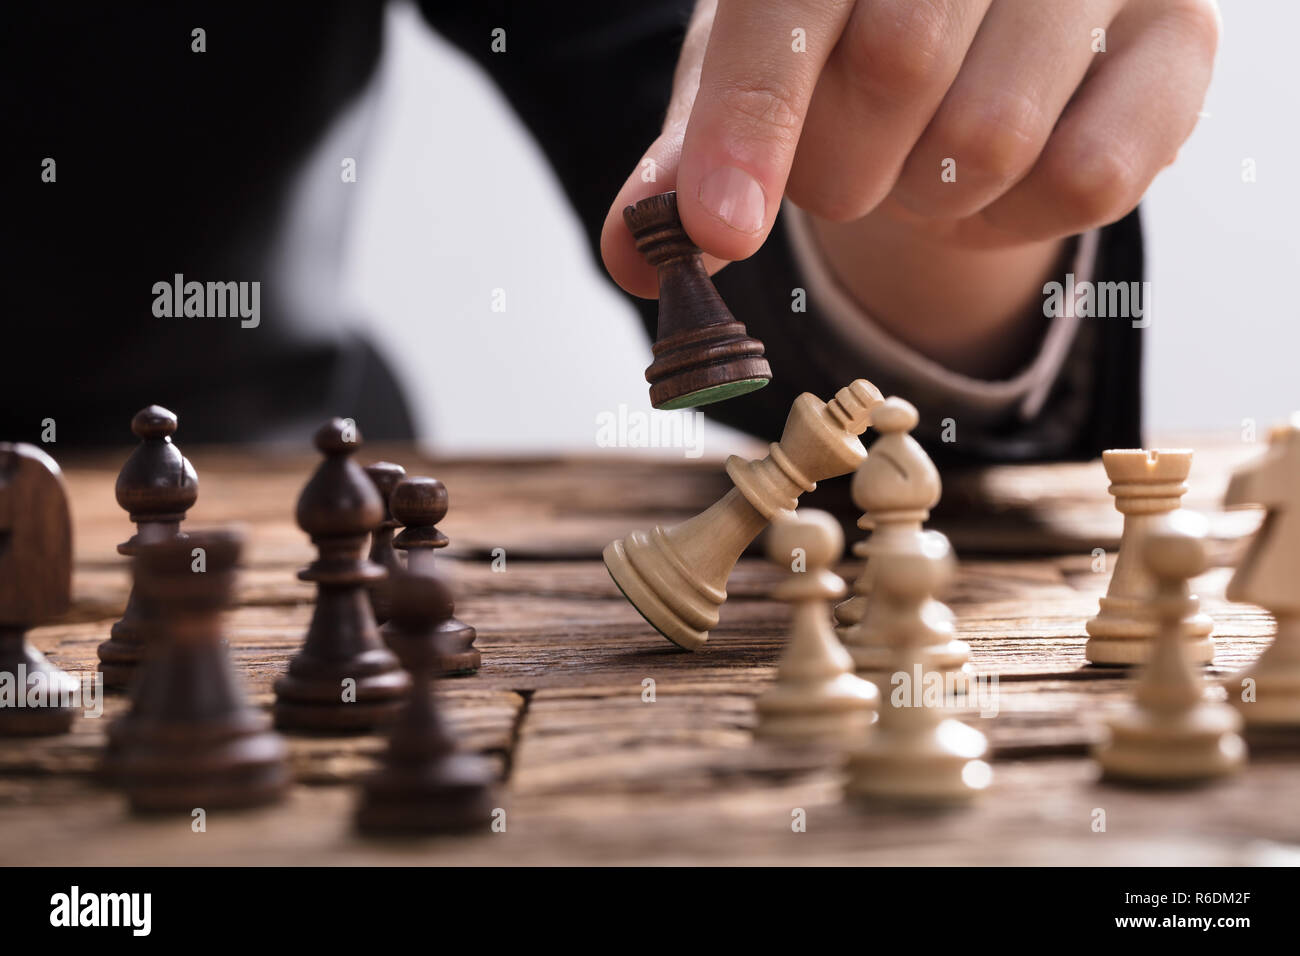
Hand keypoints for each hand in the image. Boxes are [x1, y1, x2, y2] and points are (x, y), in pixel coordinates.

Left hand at [602, 0, 1218, 324]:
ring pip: (989, 139)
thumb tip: (634, 255)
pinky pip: (1086, 183)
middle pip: (894, 74)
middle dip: (841, 169)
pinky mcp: (1182, 41)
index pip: (789, 10)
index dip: (748, 125)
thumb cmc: (849, 37)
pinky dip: (1012, 220)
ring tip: (922, 159)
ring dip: (927, 196)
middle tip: (844, 164)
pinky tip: (992, 182)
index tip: (717, 231)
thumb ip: (693, 156)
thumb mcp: (756, 72)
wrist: (990, 20)